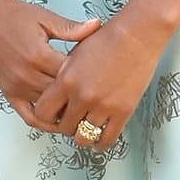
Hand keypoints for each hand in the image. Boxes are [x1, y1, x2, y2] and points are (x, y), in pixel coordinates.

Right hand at [0, 0, 99, 131]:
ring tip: (82, 111)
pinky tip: (57, 120)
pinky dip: (44, 122)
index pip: (71, 76)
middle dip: (79, 98)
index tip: (99, 78)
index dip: (87, 78)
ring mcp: (17, 87)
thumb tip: (97, 26)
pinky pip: (28, 116)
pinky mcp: (9, 93)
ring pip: (48, 109)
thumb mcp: (46, 18)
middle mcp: (26, 75)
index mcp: (38, 55)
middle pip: (61, 96)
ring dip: (65, 112)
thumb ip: (72, 28)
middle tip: (95, 98)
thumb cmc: (14, 16)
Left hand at [31, 10, 171, 150]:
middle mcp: (82, 96)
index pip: (42, 112)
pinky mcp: (122, 112)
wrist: (136, 36)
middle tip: (71, 121)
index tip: (52, 114)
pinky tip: (99, 139)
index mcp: (66, 80)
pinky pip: (106, 139)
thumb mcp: (75, 53)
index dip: (46, 115)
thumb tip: (56, 92)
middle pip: (63, 127)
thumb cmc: (107, 39)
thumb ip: (63, 75)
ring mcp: (102, 106)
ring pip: (83, 137)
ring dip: (82, 135)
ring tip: (84, 129)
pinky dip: (100, 143)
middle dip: (65, 125)